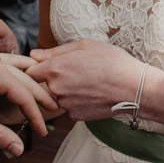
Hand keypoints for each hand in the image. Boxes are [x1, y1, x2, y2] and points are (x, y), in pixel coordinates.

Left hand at [0, 53, 58, 153]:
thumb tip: (18, 149)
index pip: (24, 96)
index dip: (35, 116)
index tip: (41, 132)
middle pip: (25, 78)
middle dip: (40, 95)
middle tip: (54, 108)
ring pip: (16, 65)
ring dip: (31, 78)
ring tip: (43, 86)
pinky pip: (3, 62)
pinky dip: (15, 70)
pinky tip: (16, 77)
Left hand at [25, 39, 146, 121]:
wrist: (133, 87)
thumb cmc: (112, 61)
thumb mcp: (84, 45)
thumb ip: (54, 51)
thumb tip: (33, 55)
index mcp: (55, 69)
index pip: (30, 70)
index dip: (37, 66)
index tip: (47, 64)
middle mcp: (55, 89)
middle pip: (42, 85)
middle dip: (52, 78)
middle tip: (75, 72)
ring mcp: (65, 105)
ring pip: (56, 97)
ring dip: (64, 90)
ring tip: (86, 81)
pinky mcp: (74, 116)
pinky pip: (68, 107)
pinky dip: (76, 101)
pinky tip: (92, 93)